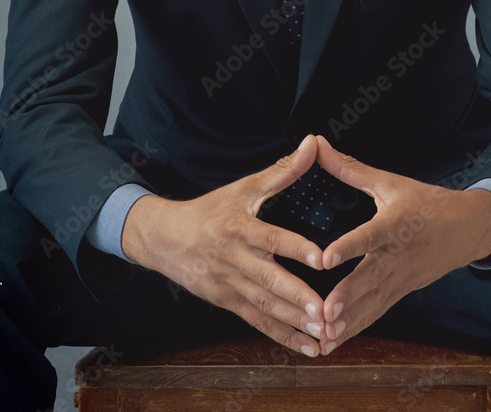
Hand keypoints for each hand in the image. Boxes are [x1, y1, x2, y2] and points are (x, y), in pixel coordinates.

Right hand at [122, 134, 326, 355]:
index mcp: (239, 227)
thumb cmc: (210, 210)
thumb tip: (313, 143)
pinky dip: (282, 336)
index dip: (296, 248)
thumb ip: (283, 170)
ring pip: (265, 306)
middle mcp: (234, 259)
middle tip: (326, 311)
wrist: (164, 239)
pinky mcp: (228, 303)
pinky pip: (257, 322)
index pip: (271, 238)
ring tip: (324, 334)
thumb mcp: (244, 187)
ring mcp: (230, 285)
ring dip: (295, 322)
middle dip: (298, 297)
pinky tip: (307, 347)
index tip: (322, 258)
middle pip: (269, 280)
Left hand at [313, 135, 490, 354]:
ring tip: (324, 337)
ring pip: (374, 302)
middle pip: (372, 278)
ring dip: (350, 321)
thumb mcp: (390, 182)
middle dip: (348, 297)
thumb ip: (350, 168)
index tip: (325, 259)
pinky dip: (358, 327)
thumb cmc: (425, 202)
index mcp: (396, 223)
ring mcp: (403, 277)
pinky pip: (379, 311)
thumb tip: (317, 144)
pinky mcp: (403, 291)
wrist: (468, 229)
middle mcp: (399, 254)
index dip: (348, 246)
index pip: (370, 235)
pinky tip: (336, 341)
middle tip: (323, 313)